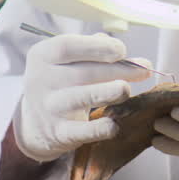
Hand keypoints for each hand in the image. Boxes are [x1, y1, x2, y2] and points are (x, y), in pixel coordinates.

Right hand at [13, 33, 151, 161]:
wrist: (33, 123)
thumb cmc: (59, 82)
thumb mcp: (63, 60)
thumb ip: (89, 48)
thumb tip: (118, 48)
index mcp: (43, 56)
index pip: (68, 46)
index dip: (98, 47)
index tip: (121, 50)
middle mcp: (43, 81)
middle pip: (84, 72)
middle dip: (119, 70)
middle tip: (144, 69)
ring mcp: (51, 108)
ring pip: (84, 98)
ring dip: (110, 93)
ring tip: (126, 89)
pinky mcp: (60, 133)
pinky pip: (83, 131)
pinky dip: (101, 128)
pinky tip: (115, 123)